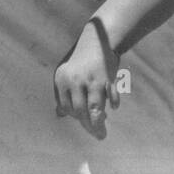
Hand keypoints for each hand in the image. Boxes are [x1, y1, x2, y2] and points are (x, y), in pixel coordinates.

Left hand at [54, 20, 120, 138]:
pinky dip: (113, 103)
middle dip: (87, 125)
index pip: (65, 106)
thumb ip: (63, 93)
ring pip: (94, 108)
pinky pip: (111, 96)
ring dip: (98, 123)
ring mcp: (91, 79)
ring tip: (101, 134)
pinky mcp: (107, 78)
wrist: (96, 39)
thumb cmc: (80, 60)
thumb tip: (59, 114)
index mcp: (62, 79)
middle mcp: (74, 80)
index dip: (73, 116)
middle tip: (96, 135)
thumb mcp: (66, 74)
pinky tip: (114, 107)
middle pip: (79, 110)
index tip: (81, 120)